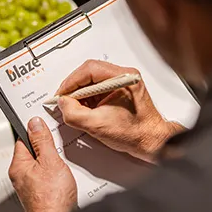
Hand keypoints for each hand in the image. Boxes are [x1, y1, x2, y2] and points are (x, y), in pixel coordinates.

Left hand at [9, 117, 76, 211]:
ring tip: (63, 166)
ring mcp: (29, 187)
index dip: (36, 131)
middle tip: (59, 148)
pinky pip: (46, 178)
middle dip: (47, 148)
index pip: (24, 139)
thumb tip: (34, 123)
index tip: (46, 126)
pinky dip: (56, 175)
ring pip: (41, 165)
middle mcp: (21, 176)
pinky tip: (64, 179)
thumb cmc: (52, 200)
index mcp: (18, 166)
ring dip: (53, 163)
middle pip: (33, 152)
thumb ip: (42, 141)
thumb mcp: (51, 162)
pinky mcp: (39, 195)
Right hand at [57, 60, 183, 162]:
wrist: (150, 142)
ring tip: (76, 107)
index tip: (61, 93)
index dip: (71, 82)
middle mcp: (124, 76)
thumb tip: (62, 103)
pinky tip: (85, 109)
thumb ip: (73, 113)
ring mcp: (121, 82)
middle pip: (89, 72)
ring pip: (92, 80)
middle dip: (74, 87)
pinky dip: (87, 98)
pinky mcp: (118, 90)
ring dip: (80, 93)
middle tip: (65, 100)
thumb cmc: (135, 134)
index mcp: (123, 78)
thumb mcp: (96, 125)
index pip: (89, 70)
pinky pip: (97, 88)